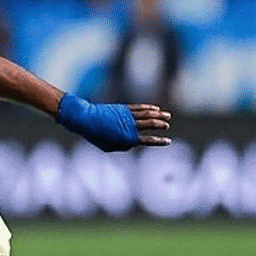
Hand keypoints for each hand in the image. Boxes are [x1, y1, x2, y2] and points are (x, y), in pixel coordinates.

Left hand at [56, 94, 171, 151]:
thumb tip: (132, 144)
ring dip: (159, 115)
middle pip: (151, 125)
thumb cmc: (96, 136)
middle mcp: (130, 126)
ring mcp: (128, 116)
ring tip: (168, 116)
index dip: (159, 141)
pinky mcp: (124, 108)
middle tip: (167, 126)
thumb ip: (122, 146)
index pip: (148, 140)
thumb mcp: (108, 147)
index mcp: (128, 138)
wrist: (86, 119)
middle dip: (161, 125)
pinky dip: (149, 108)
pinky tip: (156, 109)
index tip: (168, 141)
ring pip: (148, 115)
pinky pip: (140, 108)